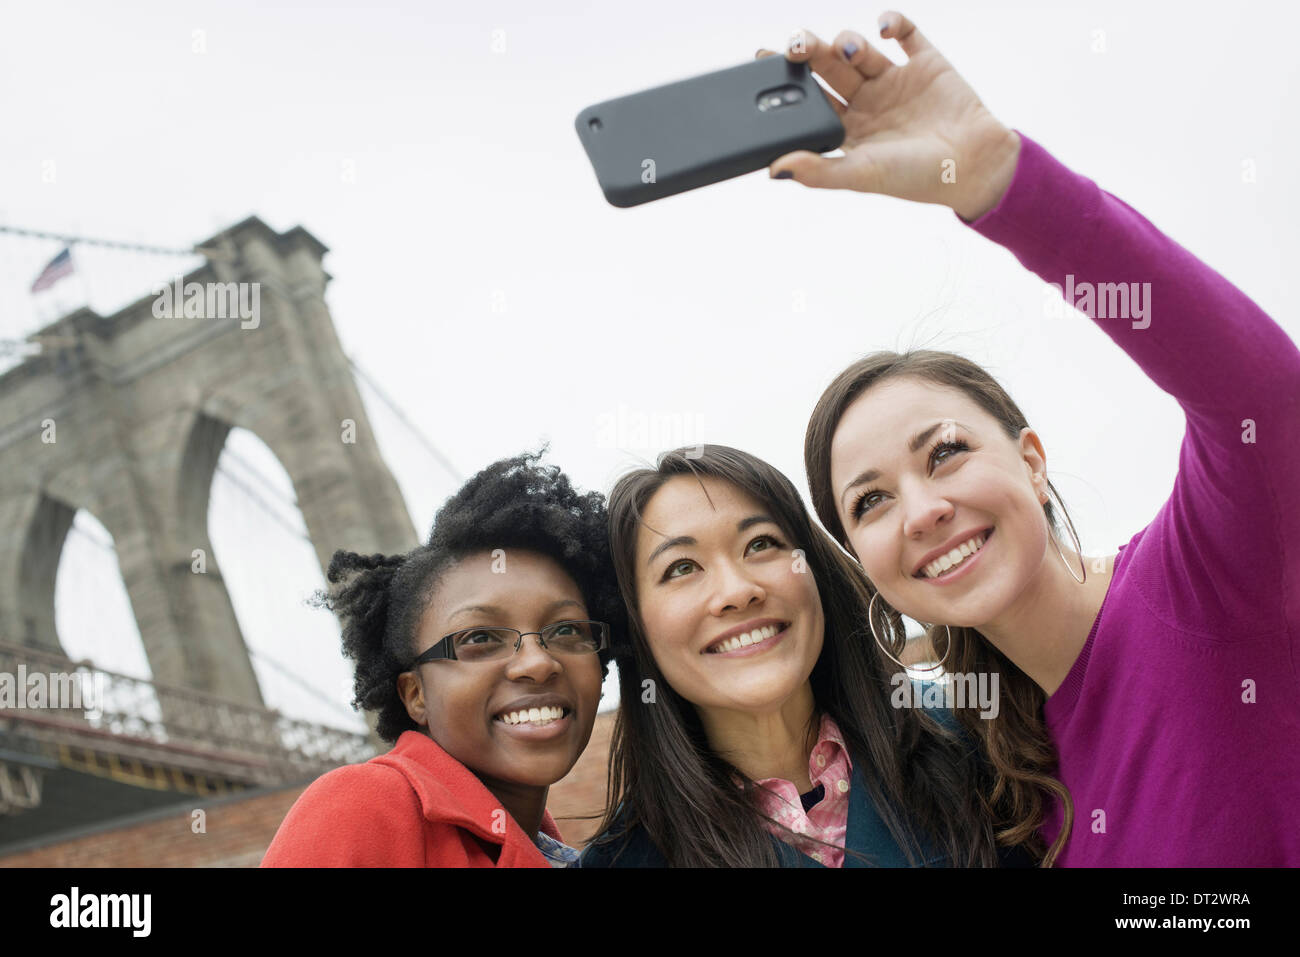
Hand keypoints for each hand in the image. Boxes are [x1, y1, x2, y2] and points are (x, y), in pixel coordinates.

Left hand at [759, 11, 1020, 221]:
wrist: (975, 165)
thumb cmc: (917, 178)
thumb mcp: (862, 175)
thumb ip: (819, 170)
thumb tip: (774, 169)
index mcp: (849, 130)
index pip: (810, 101)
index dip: (788, 82)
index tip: (764, 61)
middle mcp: (868, 103)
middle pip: (828, 69)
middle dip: (810, 53)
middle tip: (797, 43)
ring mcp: (896, 81)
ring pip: (860, 50)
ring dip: (847, 42)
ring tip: (848, 49)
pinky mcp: (926, 63)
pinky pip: (906, 33)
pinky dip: (892, 21)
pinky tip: (884, 26)